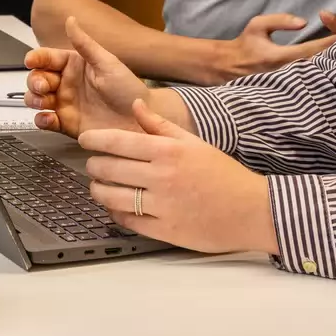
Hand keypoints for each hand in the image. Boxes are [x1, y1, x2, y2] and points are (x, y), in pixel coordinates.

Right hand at [24, 21, 150, 138]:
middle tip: (44, 86)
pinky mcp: (66, 124)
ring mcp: (64, 104)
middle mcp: (66, 83)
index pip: (47, 58)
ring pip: (36, 99)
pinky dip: (41, 120)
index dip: (36, 58)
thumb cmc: (129, 90)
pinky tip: (48, 118)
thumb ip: (85, 44)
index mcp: (74, 65)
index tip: (31, 61)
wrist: (140, 121)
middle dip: (34, 81)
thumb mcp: (107, 63)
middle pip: (37, 78)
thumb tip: (71, 20)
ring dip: (34, 99)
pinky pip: (45, 121)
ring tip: (43, 102)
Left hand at [82, 99, 277, 254]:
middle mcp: (161, 176)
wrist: (252, 210)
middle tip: (93, 165)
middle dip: (93, 166)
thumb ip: (161, 125)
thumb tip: (136, 105)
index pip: (118, 141)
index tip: (84, 140)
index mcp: (168, 151)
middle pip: (108, 169)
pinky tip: (116, 207)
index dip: (94, 140)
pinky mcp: (165, 230)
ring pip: (111, 197)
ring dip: (98, 190)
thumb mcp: (193, 142)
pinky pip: (127, 221)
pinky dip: (115, 213)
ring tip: (98, 186)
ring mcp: (162, 205)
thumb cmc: (223, 174)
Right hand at [215, 10, 335, 79]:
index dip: (331, 43)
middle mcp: (286, 73)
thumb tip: (304, 22)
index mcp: (279, 57)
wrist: (230, 68)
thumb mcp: (257, 25)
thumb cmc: (245, 44)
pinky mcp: (290, 88)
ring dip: (334, 65)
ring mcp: (289, 82)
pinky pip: (312, 79)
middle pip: (320, 65)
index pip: (312, 49)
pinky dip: (325, 72)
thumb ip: (280, 21)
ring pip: (317, 74)